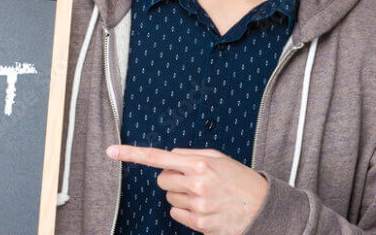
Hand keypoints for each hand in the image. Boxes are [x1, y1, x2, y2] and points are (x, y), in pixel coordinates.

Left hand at [106, 145, 267, 234]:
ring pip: (169, 198)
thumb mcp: (219, 159)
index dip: (132, 154)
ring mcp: (197, 206)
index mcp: (200, 164)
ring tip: (205, 196)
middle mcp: (196, 184)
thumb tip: (169, 156)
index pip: (158, 157)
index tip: (112, 151)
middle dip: (172, 179)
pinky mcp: (199, 224)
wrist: (263, 208)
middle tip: (193, 181)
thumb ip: (190, 155)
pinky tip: (204, 208)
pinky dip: (185, 212)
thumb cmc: (240, 181)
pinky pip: (176, 214)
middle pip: (161, 180)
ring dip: (181, 196)